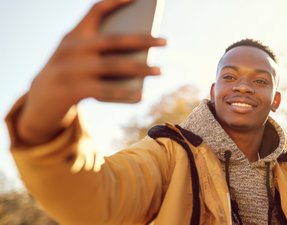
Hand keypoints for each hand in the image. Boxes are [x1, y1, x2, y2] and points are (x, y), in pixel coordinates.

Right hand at [16, 0, 165, 145]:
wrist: (38, 101)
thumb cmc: (70, 74)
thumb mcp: (81, 58)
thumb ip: (103, 52)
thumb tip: (141, 56)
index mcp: (74, 34)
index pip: (96, 10)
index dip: (117, 1)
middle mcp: (71, 47)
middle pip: (114, 39)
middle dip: (143, 39)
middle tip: (166, 41)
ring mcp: (69, 69)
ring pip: (113, 66)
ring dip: (140, 68)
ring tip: (160, 70)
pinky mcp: (70, 90)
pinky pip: (104, 91)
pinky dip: (125, 93)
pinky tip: (142, 95)